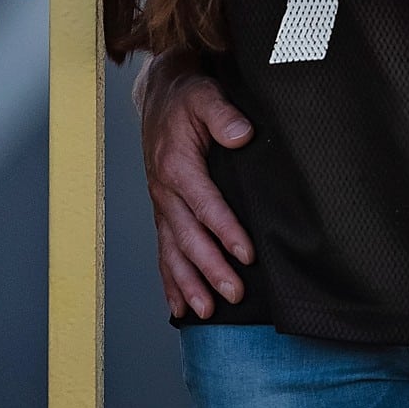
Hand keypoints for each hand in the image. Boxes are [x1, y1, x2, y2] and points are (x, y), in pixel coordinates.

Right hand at [136, 51, 255, 320]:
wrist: (162, 95)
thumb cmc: (188, 97)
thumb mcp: (206, 95)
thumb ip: (223, 114)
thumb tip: (242, 134)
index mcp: (178, 165)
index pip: (205, 205)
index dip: (226, 231)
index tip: (246, 254)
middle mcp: (165, 191)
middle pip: (188, 237)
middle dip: (210, 268)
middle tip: (233, 293)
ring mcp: (162, 204)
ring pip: (173, 251)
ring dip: (188, 283)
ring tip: (206, 311)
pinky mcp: (163, 211)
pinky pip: (164, 251)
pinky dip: (170, 281)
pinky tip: (180, 306)